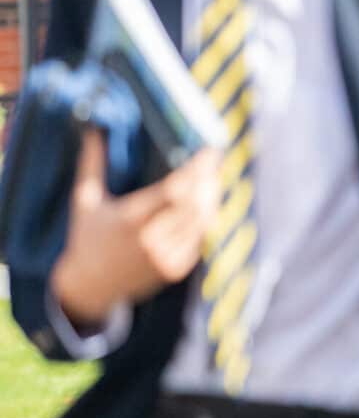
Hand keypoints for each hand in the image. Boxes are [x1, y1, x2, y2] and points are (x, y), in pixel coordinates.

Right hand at [49, 129, 219, 325]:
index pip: (175, 190)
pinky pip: (200, 240)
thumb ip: (92, 164)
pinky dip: (207, 219)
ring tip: (214, 178)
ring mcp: (165, 257)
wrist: (88, 287)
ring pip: (203, 222)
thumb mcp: (85, 201)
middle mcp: (150, 240)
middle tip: (214, 162)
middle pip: (195, 205)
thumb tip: (93, 130)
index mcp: (129, 220)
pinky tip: (207, 202)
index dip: (197, 170)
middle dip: (209, 180)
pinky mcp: (175, 270)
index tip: (209, 151)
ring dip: (212, 198)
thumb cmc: (86, 237)